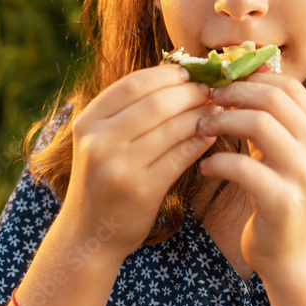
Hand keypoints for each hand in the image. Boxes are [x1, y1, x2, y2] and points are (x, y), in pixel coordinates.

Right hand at [59, 64, 221, 260]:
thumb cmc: (103, 177)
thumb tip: (178, 75)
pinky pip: (180, 156)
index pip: (134, 84)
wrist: (89, 233)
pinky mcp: (142, 190)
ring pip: (172, 128)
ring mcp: (119, 166)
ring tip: (216, 110)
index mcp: (88, 121)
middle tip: (210, 90)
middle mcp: (99, 141)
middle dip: (190, 93)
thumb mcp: (102, 140)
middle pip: (156, 102)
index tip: (190, 73)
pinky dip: (199, 142)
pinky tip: (210, 135)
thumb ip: (129, 110)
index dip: (167, 74)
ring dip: (200, 115)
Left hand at [196, 72, 305, 281]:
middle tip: (206, 101)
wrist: (291, 252)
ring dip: (222, 121)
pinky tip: (205, 166)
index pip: (288, 86)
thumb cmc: (277, 193)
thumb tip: (244, 72)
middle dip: (233, 94)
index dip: (252, 79)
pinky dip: (217, 162)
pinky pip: (243, 167)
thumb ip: (268, 117)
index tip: (222, 83)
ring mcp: (303, 174)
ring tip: (202, 129)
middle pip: (273, 99)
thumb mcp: (279, 150)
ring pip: (260, 124)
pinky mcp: (282, 201)